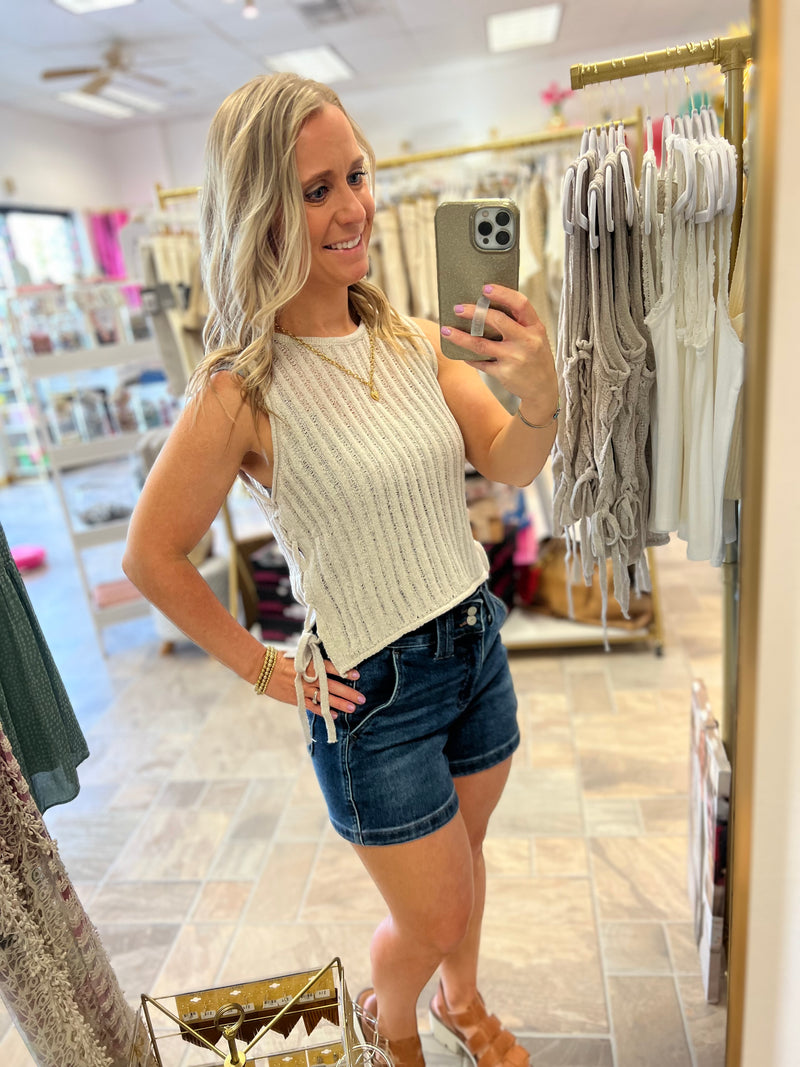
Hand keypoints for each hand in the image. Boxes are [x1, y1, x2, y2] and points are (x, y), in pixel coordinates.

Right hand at [266, 651, 363, 719]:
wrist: (263, 668)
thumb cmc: (282, 658)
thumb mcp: (299, 653)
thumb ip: (313, 657)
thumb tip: (327, 657)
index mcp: (310, 664)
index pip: (331, 668)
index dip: (344, 672)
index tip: (356, 675)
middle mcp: (309, 677)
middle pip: (333, 687)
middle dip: (349, 693)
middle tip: (362, 698)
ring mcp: (303, 689)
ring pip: (325, 699)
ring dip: (340, 704)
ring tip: (353, 708)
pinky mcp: (297, 699)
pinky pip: (313, 707)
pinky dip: (324, 711)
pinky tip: (335, 716)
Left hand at [442, 283, 557, 410]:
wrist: (543, 388)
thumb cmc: (535, 356)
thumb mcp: (535, 336)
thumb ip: (517, 322)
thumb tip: (485, 306)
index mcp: (535, 327)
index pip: (520, 304)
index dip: (502, 293)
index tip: (485, 288)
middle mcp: (526, 341)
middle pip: (497, 321)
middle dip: (475, 312)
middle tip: (458, 308)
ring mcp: (515, 358)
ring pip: (481, 344)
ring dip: (460, 337)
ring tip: (446, 330)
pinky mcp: (504, 374)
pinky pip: (481, 363)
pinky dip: (468, 357)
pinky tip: (459, 352)